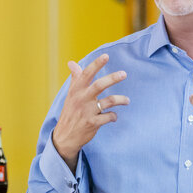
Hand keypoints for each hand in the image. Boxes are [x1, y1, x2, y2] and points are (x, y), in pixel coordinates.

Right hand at [52, 54, 128, 170]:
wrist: (64, 136)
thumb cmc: (70, 112)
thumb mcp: (71, 95)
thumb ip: (75, 79)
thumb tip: (71, 63)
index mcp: (76, 90)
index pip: (86, 74)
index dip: (96, 64)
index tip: (106, 56)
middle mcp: (81, 99)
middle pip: (99, 85)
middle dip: (112, 78)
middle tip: (124, 73)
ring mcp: (87, 111)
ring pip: (108, 102)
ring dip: (121, 100)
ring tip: (127, 101)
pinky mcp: (92, 123)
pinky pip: (109, 117)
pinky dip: (114, 116)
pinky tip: (114, 116)